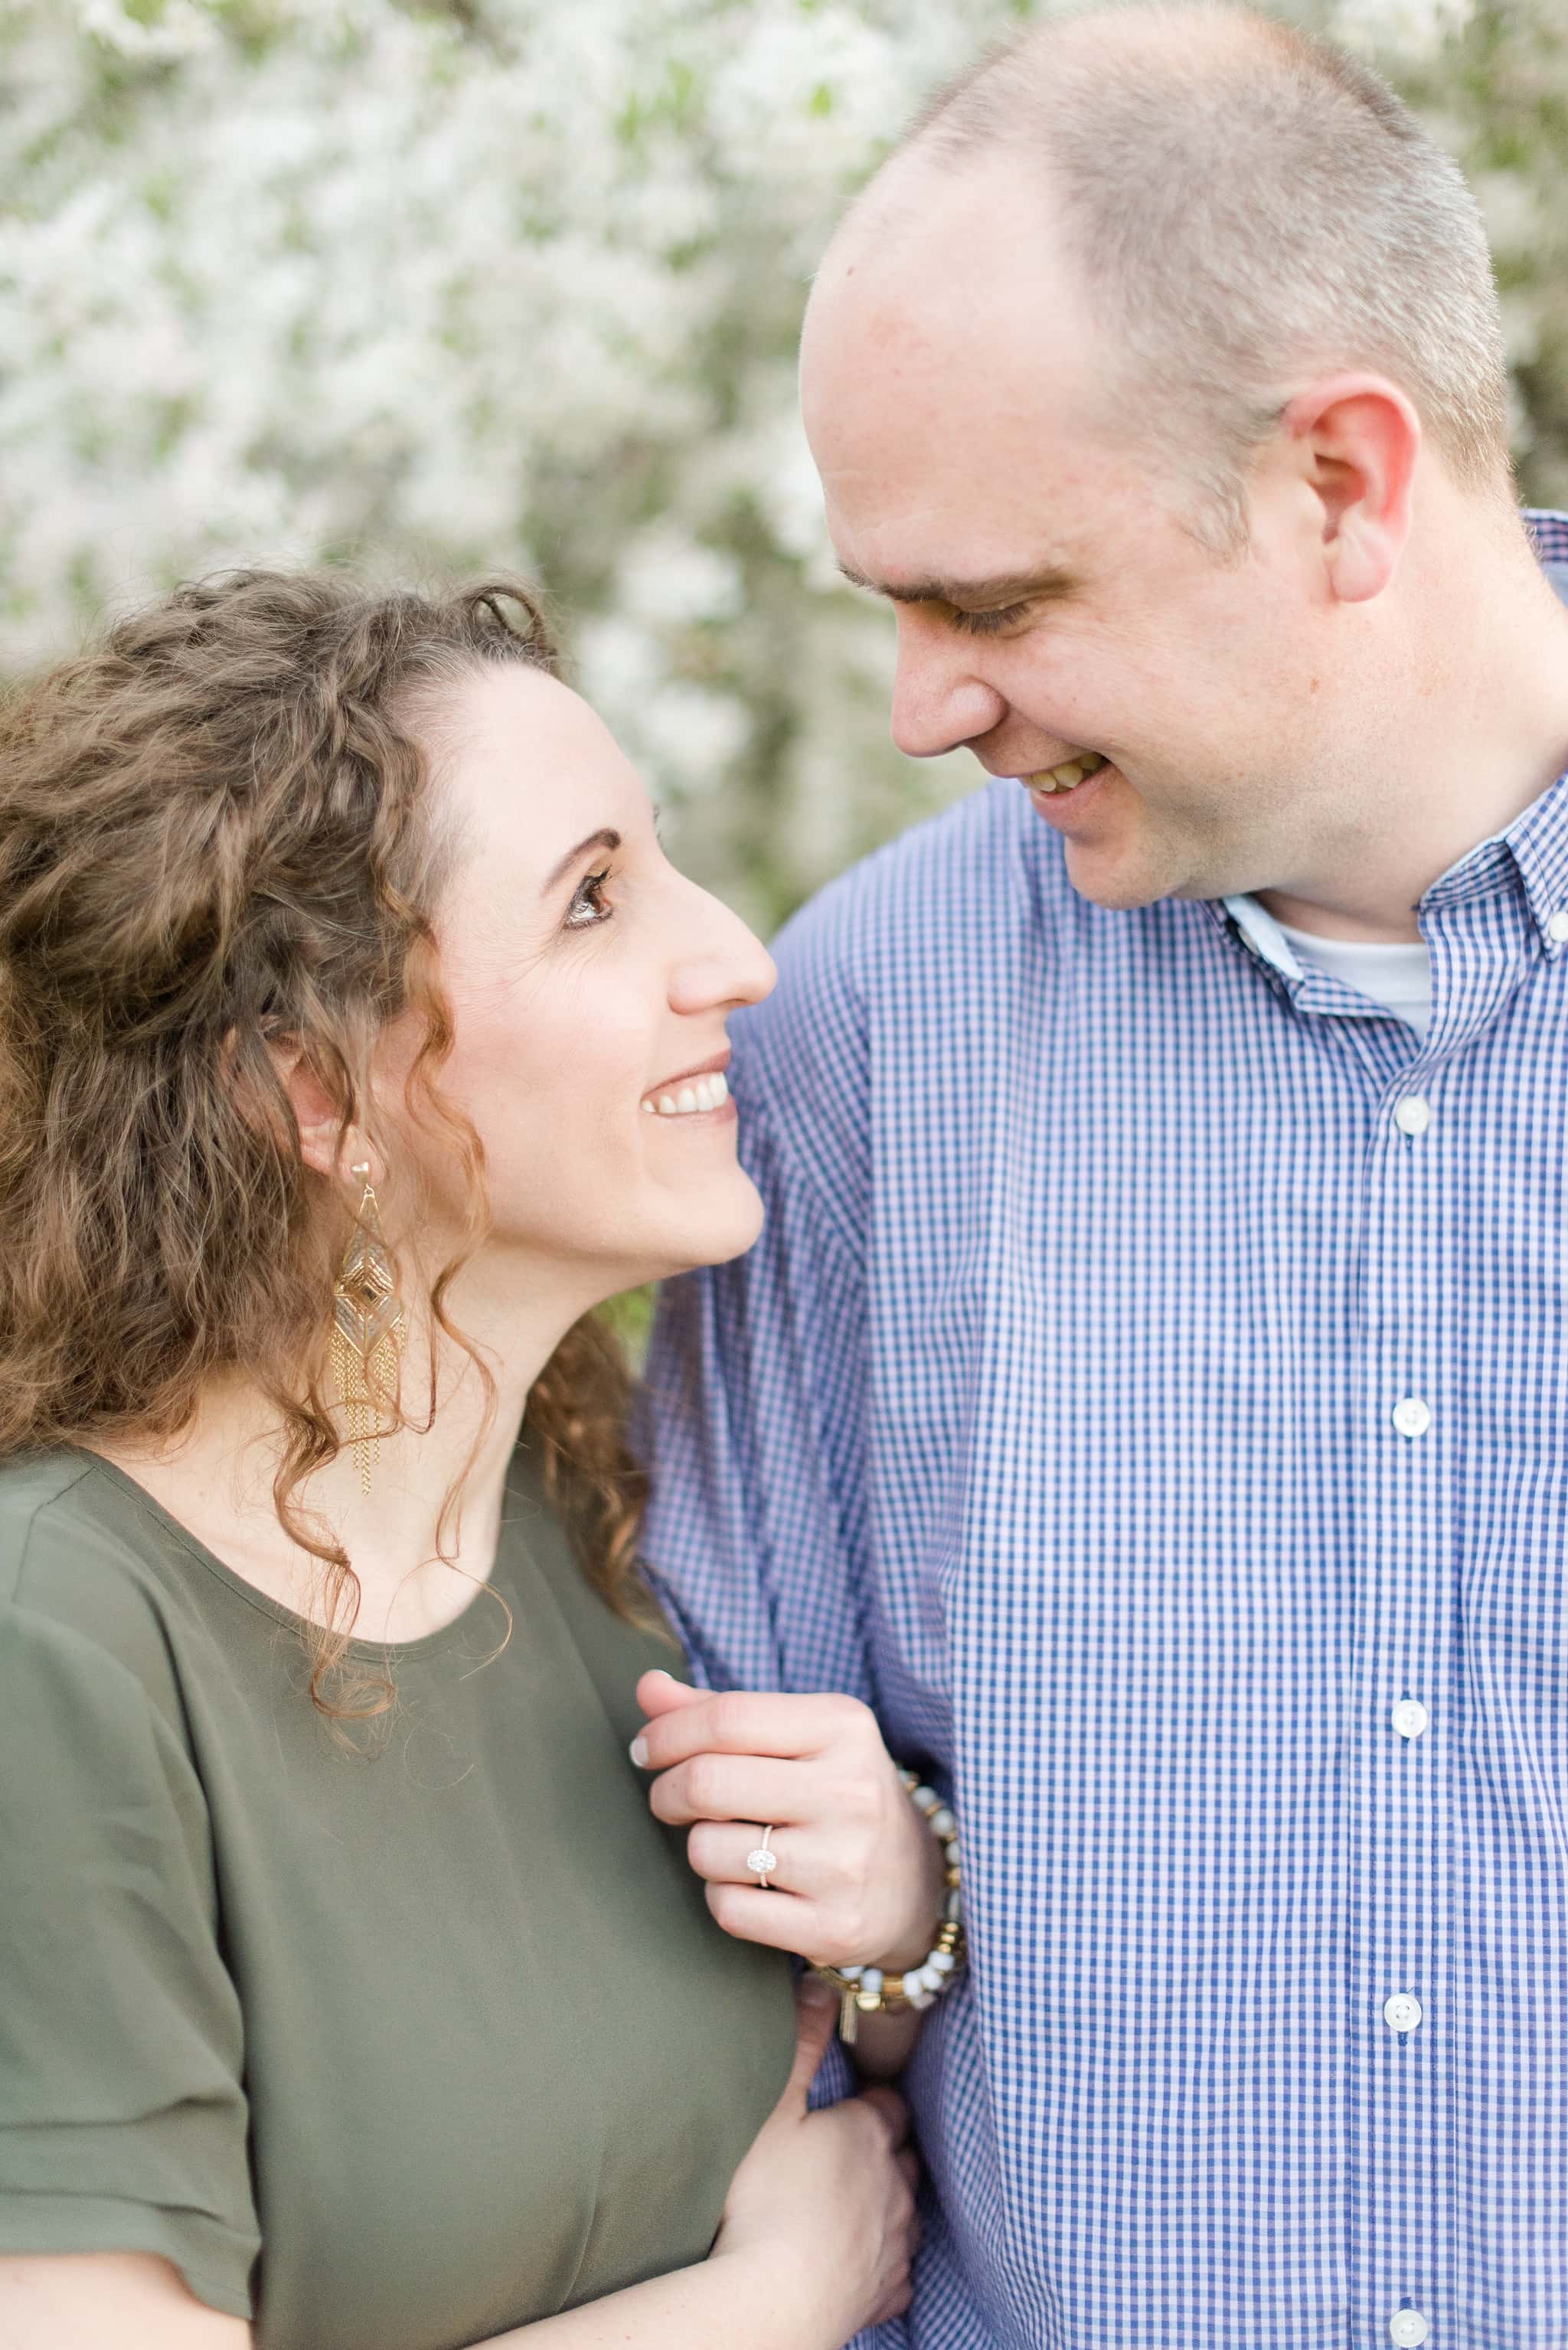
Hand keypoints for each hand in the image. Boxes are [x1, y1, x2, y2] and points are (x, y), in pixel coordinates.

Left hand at [631, 1671, 945, 1972]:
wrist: (916, 1883)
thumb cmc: (837, 1793)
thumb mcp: (799, 1736)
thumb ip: (720, 1710)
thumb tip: (649, 1687)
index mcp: (843, 1727)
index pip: (727, 1717)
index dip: (668, 1733)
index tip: (646, 1749)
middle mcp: (850, 1792)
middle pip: (706, 1782)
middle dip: (667, 1792)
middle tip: (670, 1800)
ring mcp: (844, 1864)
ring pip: (708, 1850)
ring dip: (699, 1847)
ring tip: (728, 1844)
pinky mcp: (834, 1927)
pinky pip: (728, 1910)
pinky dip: (721, 1896)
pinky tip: (750, 1885)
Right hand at [712, 1977, 919, 2344]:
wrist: (774, 2301)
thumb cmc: (765, 2199)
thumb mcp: (773, 2107)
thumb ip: (801, 2043)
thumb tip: (822, 1986)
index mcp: (868, 2134)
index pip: (888, 2105)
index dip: (871, 2102)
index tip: (851, 2104)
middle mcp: (894, 2185)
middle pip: (902, 2156)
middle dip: (885, 2150)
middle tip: (849, 2151)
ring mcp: (895, 2243)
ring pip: (906, 2213)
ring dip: (887, 2205)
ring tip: (855, 2205)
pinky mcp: (886, 2294)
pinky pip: (898, 2272)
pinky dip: (884, 2262)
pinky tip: (860, 2260)